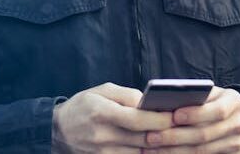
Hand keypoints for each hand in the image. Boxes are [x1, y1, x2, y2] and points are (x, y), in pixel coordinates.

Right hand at [53, 82, 173, 153]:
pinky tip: (155, 147)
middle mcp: (103, 136)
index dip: (160, 119)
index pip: (138, 119)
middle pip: (143, 138)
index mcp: (102, 112)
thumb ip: (127, 95)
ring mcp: (103, 153)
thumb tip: (150, 103)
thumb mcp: (101, 91)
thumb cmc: (83, 106)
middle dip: (166, 133)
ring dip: (159, 146)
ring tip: (174, 137)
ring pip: (141, 153)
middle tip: (182, 128)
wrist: (58, 131)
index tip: (176, 116)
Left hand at [142, 86, 239, 152]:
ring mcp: (235, 143)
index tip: (173, 116)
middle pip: (204, 134)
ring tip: (152, 148)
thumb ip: (196, 96)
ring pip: (201, 151)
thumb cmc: (218, 102)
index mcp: (234, 102)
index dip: (195, 114)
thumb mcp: (212, 93)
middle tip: (151, 137)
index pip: (216, 110)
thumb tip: (165, 102)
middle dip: (175, 137)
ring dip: (174, 151)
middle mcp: (238, 124)